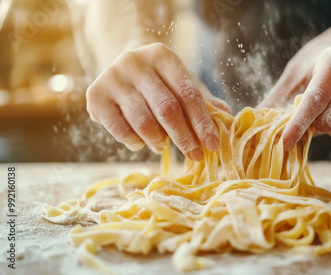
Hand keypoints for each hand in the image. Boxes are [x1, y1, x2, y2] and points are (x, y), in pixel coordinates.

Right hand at [86, 43, 230, 159]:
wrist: (120, 69)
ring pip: (143, 122)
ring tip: (163, 146)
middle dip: (184, 137)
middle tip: (195, 156)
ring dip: (159, 141)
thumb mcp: (181, 83)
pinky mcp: (94, 95)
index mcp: (162, 56)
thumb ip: (203, 100)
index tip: (213, 145)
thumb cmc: (159, 81)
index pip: (188, 94)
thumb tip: (228, 117)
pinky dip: (135, 143)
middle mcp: (135, 62)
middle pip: (167, 109)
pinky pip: (119, 130)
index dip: (203, 123)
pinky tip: (141, 142)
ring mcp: (112, 78)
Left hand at [259, 43, 330, 150]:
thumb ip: (276, 98)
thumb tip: (252, 123)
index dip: (298, 123)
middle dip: (310, 126)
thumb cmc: (313, 64)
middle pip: (329, 119)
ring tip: (319, 111)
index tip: (284, 142)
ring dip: (322, 128)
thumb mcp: (293, 74)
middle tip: (301, 119)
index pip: (316, 99)